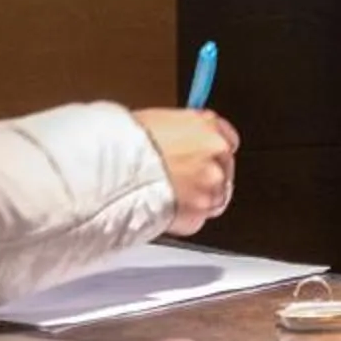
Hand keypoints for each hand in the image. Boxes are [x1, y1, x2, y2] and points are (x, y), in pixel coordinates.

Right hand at [133, 108, 239, 236]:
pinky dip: (182, 218)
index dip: (210, 150)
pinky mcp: (197, 213)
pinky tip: (163, 210)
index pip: (227, 138)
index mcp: (206, 126)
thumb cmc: (126, 140)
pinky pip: (195, 219)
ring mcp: (210, 186)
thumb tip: (177, 139)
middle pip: (223, 170)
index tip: (202, 155)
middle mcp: (215, 154)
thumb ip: (178, 131)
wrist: (113, 167)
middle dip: (204, 177)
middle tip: (177, 180)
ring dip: (195, 199)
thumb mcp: (156, 120)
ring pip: (213, 198)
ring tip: (166, 196)